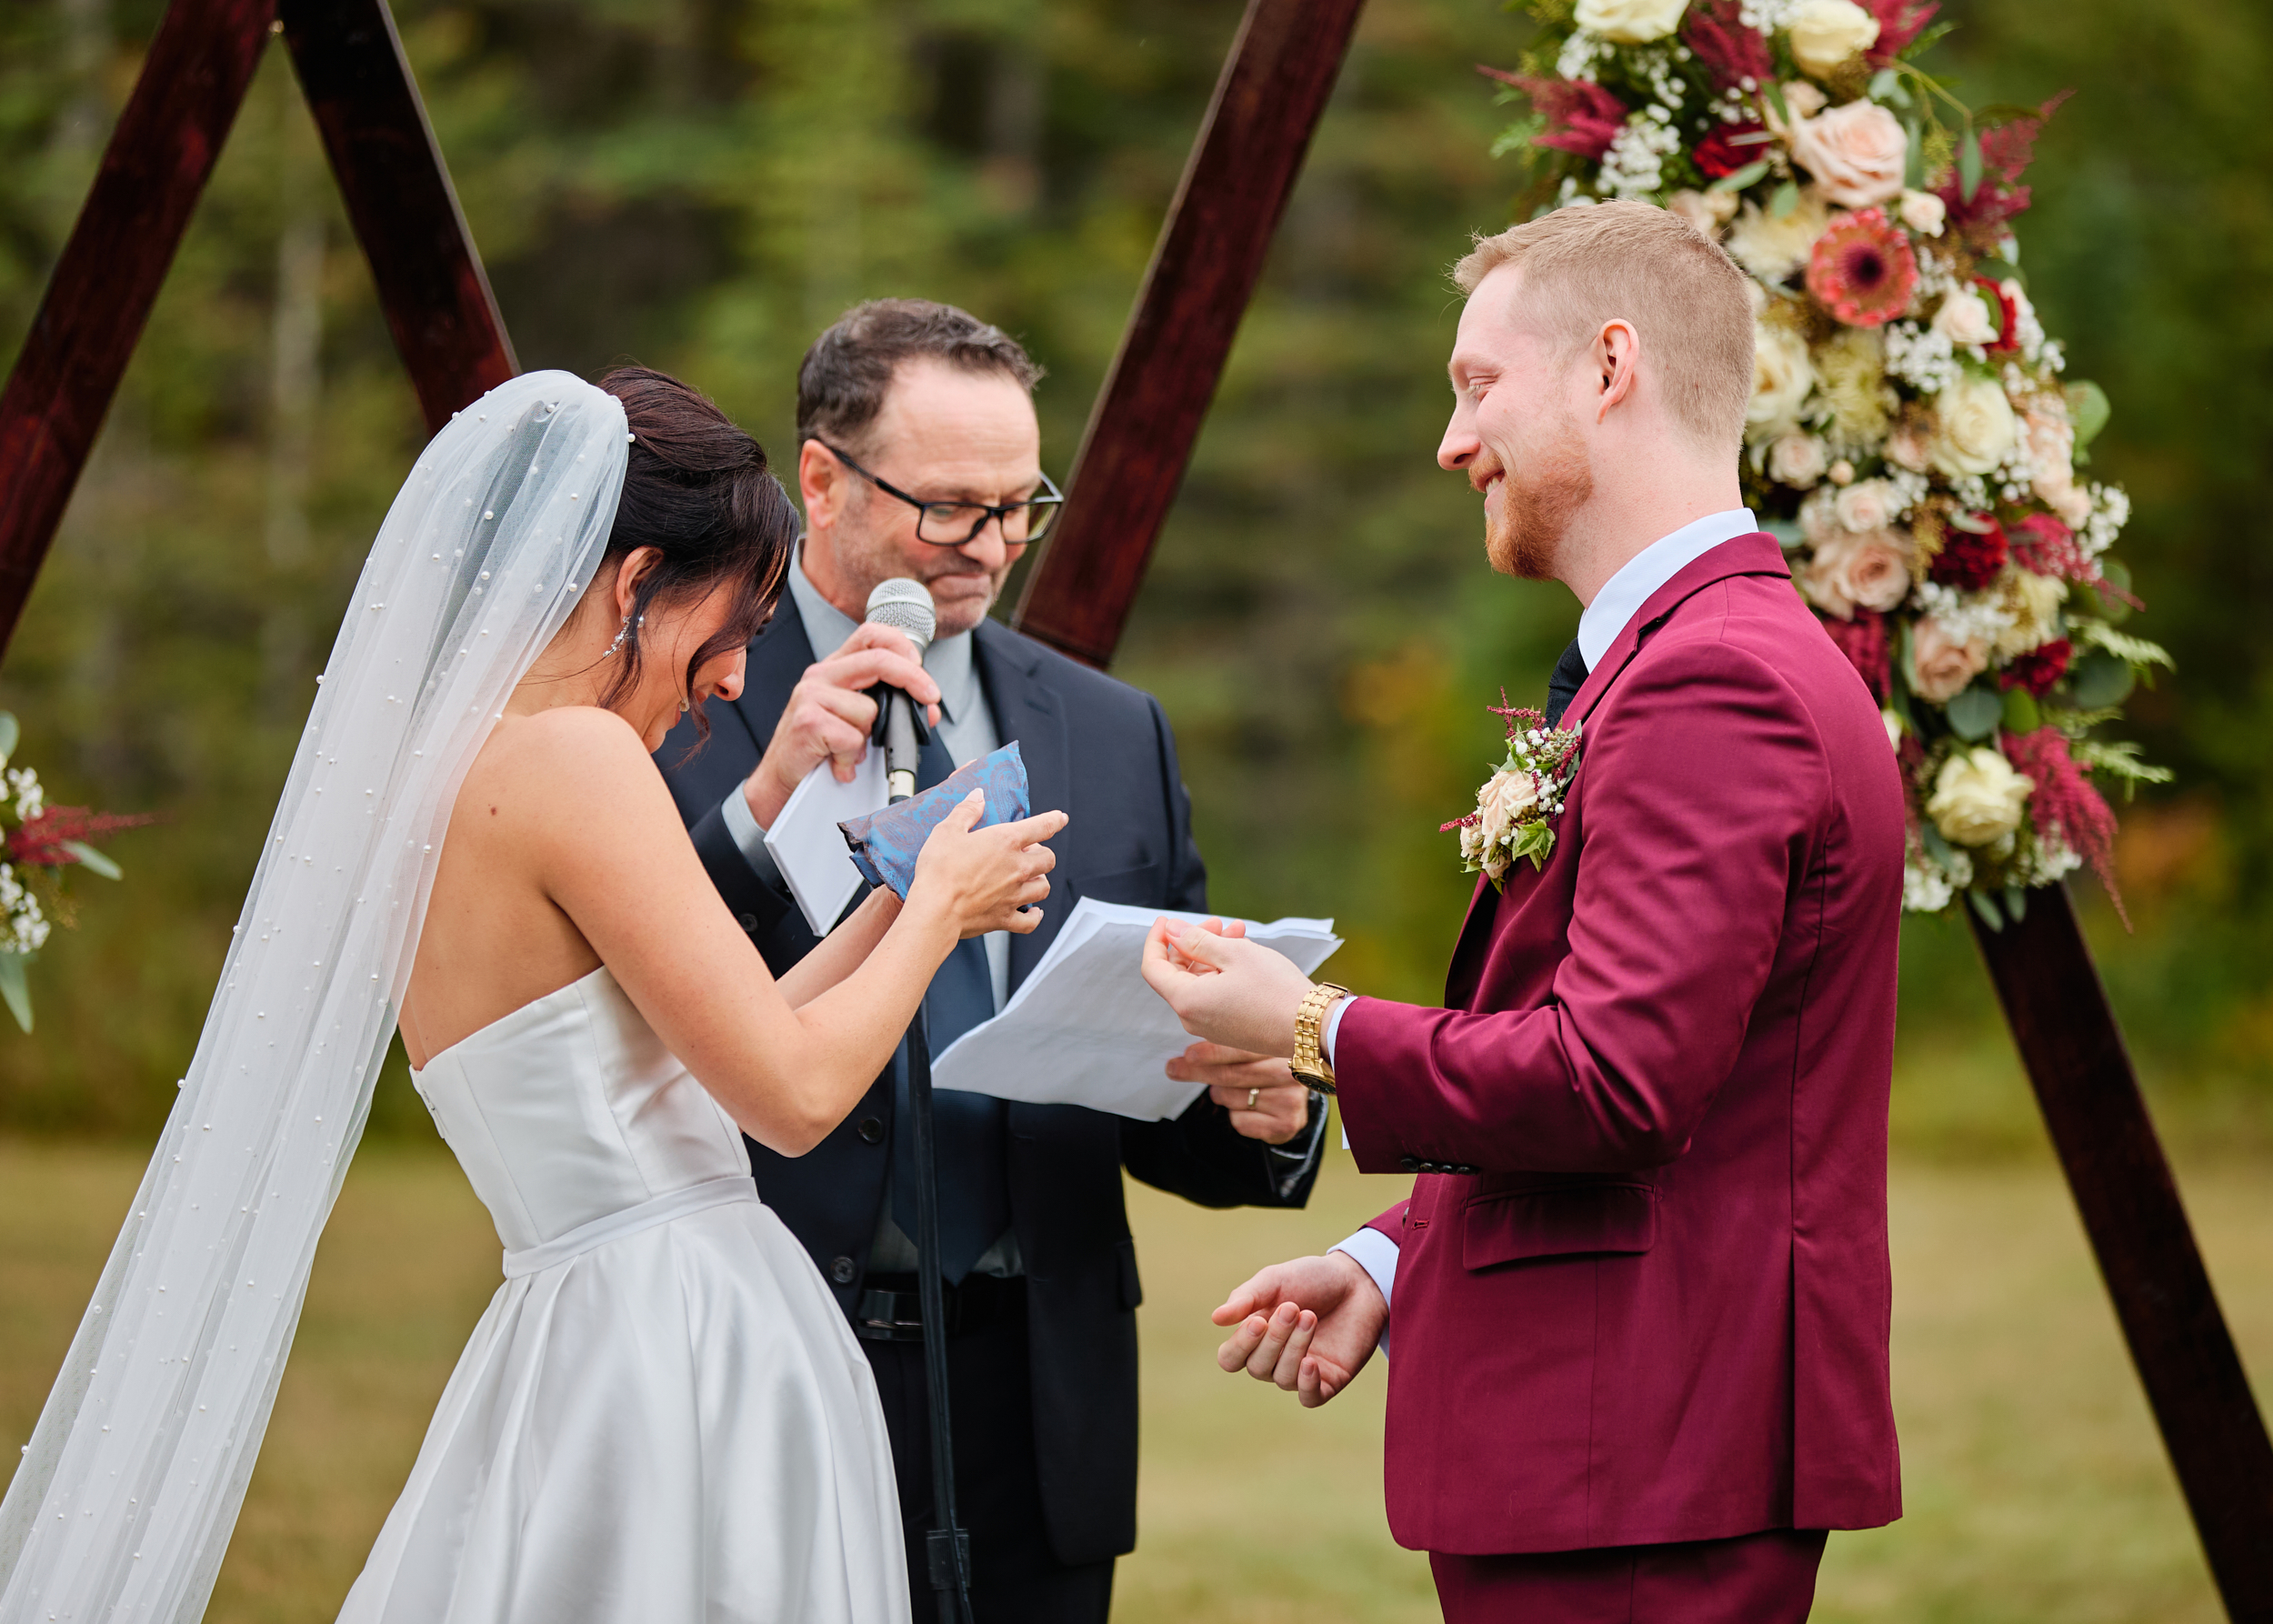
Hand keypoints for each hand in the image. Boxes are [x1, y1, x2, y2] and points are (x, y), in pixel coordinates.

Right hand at [740, 623, 942, 827]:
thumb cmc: (821, 750)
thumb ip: (891, 708)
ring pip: (870, 710)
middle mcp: (820, 675)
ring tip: (849, 751)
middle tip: (931, 698)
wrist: (782, 780)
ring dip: (868, 739)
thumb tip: (930, 708)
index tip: (921, 669)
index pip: (871, 635)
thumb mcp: (859, 721)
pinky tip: (839, 764)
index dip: (901, 645)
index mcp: (835, 669)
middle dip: (913, 679)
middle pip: (879, 659)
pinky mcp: (808, 721)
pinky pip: (853, 738)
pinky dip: (852, 758)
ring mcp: (811, 695)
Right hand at [909, 790, 1067, 937]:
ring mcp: (1014, 895)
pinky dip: (1035, 916)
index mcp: (1006, 842)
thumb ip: (966, 811)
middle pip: (1048, 859)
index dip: (1055, 820)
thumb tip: (978, 796)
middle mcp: (1017, 868)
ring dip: (1040, 881)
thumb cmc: (939, 870)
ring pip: (1044, 887)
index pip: (1042, 826)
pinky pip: (1031, 920)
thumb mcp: (947, 831)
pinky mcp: (1005, 918)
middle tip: (1029, 851)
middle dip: (1042, 853)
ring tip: (1030, 878)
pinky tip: (1033, 912)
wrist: (934, 910)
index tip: (1060, 818)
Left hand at [1140, 916, 1317, 1057]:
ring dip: (1212, 954)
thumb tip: (1172, 931)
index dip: (1156, 940)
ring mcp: (1210, 1027)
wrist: (1311, 1027)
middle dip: (1192, 942)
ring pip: (1198, 982)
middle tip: (1218, 921)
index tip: (1166, 920)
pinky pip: (1213, 995)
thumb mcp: (1233, 953)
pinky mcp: (1228, 1029)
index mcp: (1187, 1001)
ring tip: (1238, 931)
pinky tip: (1243, 953)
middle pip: (1176, 973)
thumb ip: (1196, 940)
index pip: (1153, 967)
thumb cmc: (1274, 988)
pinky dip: (1221, 972)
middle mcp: (1192, 1019)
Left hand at [1167, 1041, 1312, 1144]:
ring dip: (1222, 1095)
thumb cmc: (1265, 1068)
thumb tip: (1188, 1047)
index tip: (1188, 1054)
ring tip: (1232, 1090)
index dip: (1213, 1052)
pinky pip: (1241, 1121)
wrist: (1291, 1099)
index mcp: (1282, 1046)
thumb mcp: (1253, 1049)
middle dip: (1199, 1072)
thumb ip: (1228, 1043)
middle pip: (1234, 1075)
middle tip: (1174, 1069)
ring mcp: (1291, 1098)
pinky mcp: (1287, 1123)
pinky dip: (1236, 1116)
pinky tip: (1247, 1108)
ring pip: (1234, 1097)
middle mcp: (1290, 1071)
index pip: (1243, 1048)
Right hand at [1212, 1251, 1386, 1406]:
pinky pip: (1309, 1397)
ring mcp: (1299, 1372)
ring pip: (1283, 1378)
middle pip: (1257, 1367)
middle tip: (1294, 1308)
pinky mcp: (1327, 1382)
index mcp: (1254, 1337)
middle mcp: (1273, 1359)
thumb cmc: (1312, 1279)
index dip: (1240, 1345)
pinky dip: (1306, 1384)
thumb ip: (1247, 1298)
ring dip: (1295, 1348)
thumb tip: (1216, 1319)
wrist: (1358, 1282)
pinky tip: (1311, 1363)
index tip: (1258, 1321)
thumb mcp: (1275, 1280)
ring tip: (1311, 1317)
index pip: (1231, 1358)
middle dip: (1275, 1338)